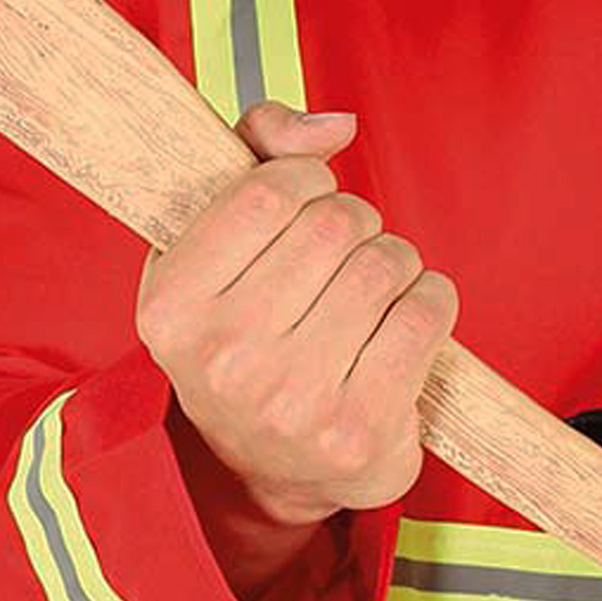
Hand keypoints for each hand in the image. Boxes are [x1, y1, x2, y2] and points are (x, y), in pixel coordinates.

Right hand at [137, 97, 458, 528]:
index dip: (304, 178)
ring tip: (370, 288)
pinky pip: (425, 314)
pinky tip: (403, 320)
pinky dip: (430, 299)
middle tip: (342, 250)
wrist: (266, 473)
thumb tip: (335, 127)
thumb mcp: (211, 243)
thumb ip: (256, 151)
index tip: (307, 196)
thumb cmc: (242, 331)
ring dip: (394, 259)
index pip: (265, 194)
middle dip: (354, 220)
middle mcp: (225, 361)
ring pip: (385, 264)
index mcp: (172, 309)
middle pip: (334, 224)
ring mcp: (294, 403)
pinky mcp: (361, 432)